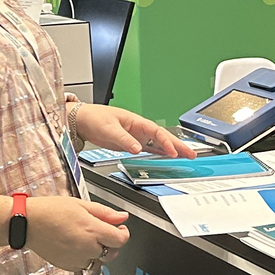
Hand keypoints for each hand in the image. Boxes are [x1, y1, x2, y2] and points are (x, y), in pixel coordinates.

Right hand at [26, 196, 130, 270]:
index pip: (120, 240)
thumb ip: (105, 213)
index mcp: (93, 230)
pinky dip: (83, 257)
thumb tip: (122, 217)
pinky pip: (83, 265)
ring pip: (97, 260)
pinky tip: (73, 244)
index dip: (123, 234)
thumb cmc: (51, 210)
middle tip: (100, 231)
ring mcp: (77, 259)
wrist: (27, 223)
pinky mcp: (67, 266)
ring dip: (96, 251)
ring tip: (82, 236)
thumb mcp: (81, 204)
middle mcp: (87, 248)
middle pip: (111, 252)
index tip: (120, 228)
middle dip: (110, 243)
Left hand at [72, 103, 197, 156]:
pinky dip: (161, 152)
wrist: (82, 120)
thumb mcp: (109, 129)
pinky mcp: (131, 143)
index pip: (157, 132)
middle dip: (178, 145)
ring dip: (173, 149)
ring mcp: (137, 136)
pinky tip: (169, 157)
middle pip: (163, 137)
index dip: (167, 142)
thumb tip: (137, 148)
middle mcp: (139, 128)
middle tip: (192, 154)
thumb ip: (124, 139)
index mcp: (136, 121)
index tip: (174, 152)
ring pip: (159, 143)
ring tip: (187, 156)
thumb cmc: (95, 118)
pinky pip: (150, 148)